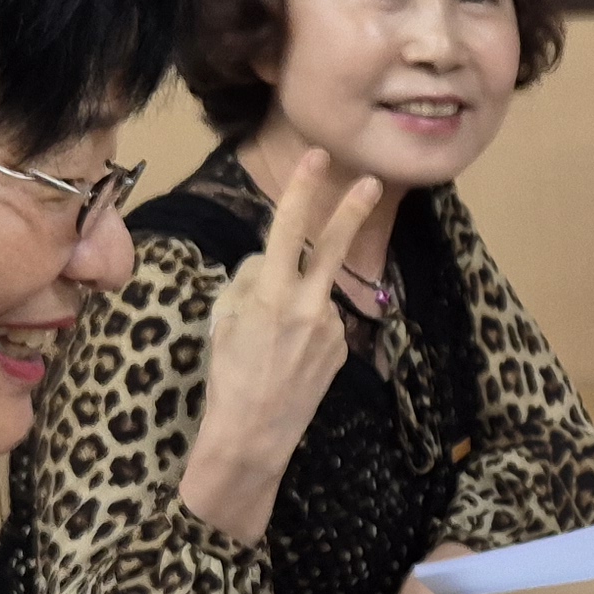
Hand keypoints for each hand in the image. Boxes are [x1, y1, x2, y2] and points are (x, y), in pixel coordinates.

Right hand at [176, 147, 383, 543]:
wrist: (254, 435)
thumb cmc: (228, 376)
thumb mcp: (223, 319)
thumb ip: (248, 281)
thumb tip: (268, 261)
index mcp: (272, 294)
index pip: (287, 229)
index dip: (301, 191)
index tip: (316, 158)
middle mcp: (308, 305)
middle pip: (333, 247)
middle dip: (351, 210)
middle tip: (370, 181)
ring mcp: (330, 329)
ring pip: (313, 293)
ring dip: (298, 301)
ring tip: (271, 345)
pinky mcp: (340, 349)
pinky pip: (320, 322)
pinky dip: (305, 328)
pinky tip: (287, 357)